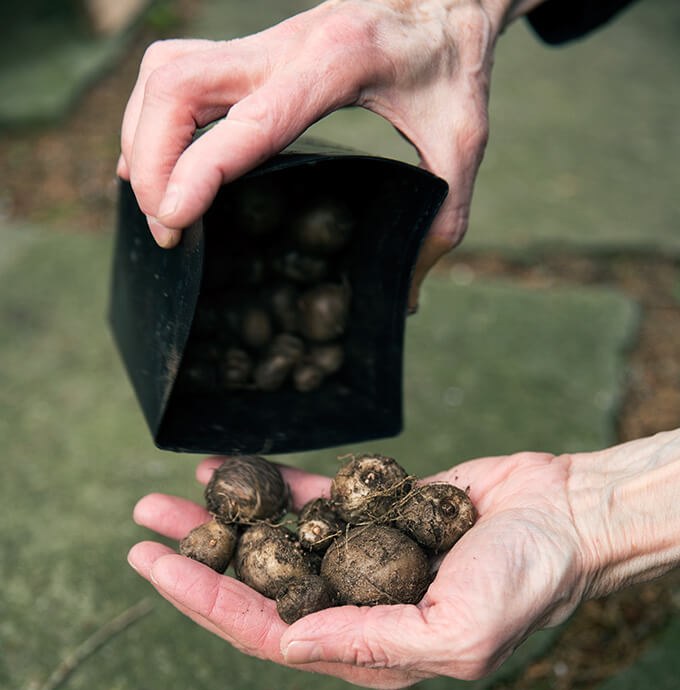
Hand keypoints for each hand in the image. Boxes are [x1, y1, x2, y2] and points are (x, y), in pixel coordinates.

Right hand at [118, 0, 530, 304]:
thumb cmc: (454, 65)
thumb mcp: (462, 145)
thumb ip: (440, 223)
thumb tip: (405, 302)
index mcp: (337, 65)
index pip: (248, 120)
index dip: (198, 170)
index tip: (173, 221)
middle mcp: (285, 47)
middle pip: (177, 84)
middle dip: (152, 162)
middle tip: (166, 229)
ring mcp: (261, 43)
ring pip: (164, 72)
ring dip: (142, 138)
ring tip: (155, 204)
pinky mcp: (251, 50)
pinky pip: (175, 71)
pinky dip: (152, 119)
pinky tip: (157, 163)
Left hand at [127, 450, 595, 689]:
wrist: (573, 517)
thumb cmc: (529, 581)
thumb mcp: (455, 632)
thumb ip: (367, 642)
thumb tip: (284, 645)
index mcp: (369, 650)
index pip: (267, 632)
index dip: (204, 600)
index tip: (153, 566)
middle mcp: (358, 608)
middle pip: (258, 587)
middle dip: (197, 559)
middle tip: (140, 525)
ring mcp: (365, 560)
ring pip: (276, 542)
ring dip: (223, 520)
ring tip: (166, 495)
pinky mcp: (378, 515)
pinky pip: (312, 502)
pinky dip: (271, 488)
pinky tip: (231, 469)